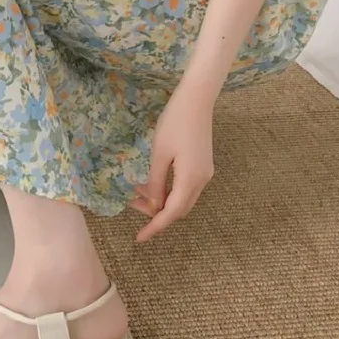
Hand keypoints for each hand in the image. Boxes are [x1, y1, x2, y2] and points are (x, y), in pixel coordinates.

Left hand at [130, 82, 215, 242]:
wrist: (196, 100)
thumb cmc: (174, 124)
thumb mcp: (159, 154)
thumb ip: (156, 182)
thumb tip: (154, 204)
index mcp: (191, 180)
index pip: (172, 213)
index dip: (155, 227)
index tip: (140, 238)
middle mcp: (202, 180)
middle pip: (180, 209)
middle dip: (157, 215)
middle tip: (134, 210)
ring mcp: (205, 173)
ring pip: (183, 199)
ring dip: (163, 203)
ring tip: (140, 197)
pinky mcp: (202, 165)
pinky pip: (186, 187)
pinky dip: (170, 192)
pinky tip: (154, 186)